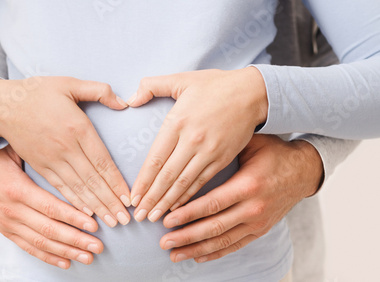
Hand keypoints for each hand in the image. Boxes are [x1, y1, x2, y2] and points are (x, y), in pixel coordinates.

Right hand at [0, 77, 130, 226]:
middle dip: (110, 202)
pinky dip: (73, 202)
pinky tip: (85, 213)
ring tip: (110, 222)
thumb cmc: (38, 92)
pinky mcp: (40, 166)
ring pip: (78, 188)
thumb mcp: (69, 83)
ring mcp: (52, 159)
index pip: (102, 161)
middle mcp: (66, 147)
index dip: (116, 182)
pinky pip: (60, 187)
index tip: (128, 198)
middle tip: (124, 220)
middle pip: (93, 180)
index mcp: (78, 127)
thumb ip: (99, 91)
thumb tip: (124, 102)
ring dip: (96, 206)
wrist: (2, 105)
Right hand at [0, 146, 103, 268]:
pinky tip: (64, 262)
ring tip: (87, 257)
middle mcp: (12, 210)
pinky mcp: (5, 229)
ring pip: (41, 242)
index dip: (74, 218)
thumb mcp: (15, 150)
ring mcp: (8, 223)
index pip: (51, 208)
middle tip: (97, 246)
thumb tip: (67, 155)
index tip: (93, 225)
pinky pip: (28, 247)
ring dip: (66, 252)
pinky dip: (47, 256)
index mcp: (17, 190)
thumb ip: (39, 156)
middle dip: (76, 240)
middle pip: (49, 229)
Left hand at [129, 67, 268, 221]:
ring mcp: (209, 151)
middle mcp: (192, 140)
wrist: (252, 92)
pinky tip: (178, 208)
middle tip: (139, 216)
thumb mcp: (181, 79)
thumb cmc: (215, 85)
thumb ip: (152, 86)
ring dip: (168, 202)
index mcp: (177, 122)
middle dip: (152, 198)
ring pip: (184, 183)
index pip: (155, 158)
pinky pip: (202, 182)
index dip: (143, 181)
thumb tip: (130, 99)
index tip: (133, 197)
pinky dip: (189, 197)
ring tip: (155, 218)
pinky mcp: (222, 158)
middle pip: (167, 176)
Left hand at [158, 134, 322, 262]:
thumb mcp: (251, 144)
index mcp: (248, 185)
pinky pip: (235, 245)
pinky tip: (197, 256)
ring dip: (196, 249)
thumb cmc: (273, 153)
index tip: (167, 219)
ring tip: (174, 254)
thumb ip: (223, 148)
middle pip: (214, 227)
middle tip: (163, 242)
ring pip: (223, 241)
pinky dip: (215, 253)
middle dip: (186, 236)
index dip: (188, 214)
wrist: (304, 171)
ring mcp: (258, 222)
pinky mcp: (261, 230)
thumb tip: (192, 145)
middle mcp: (254, 208)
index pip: (212, 204)